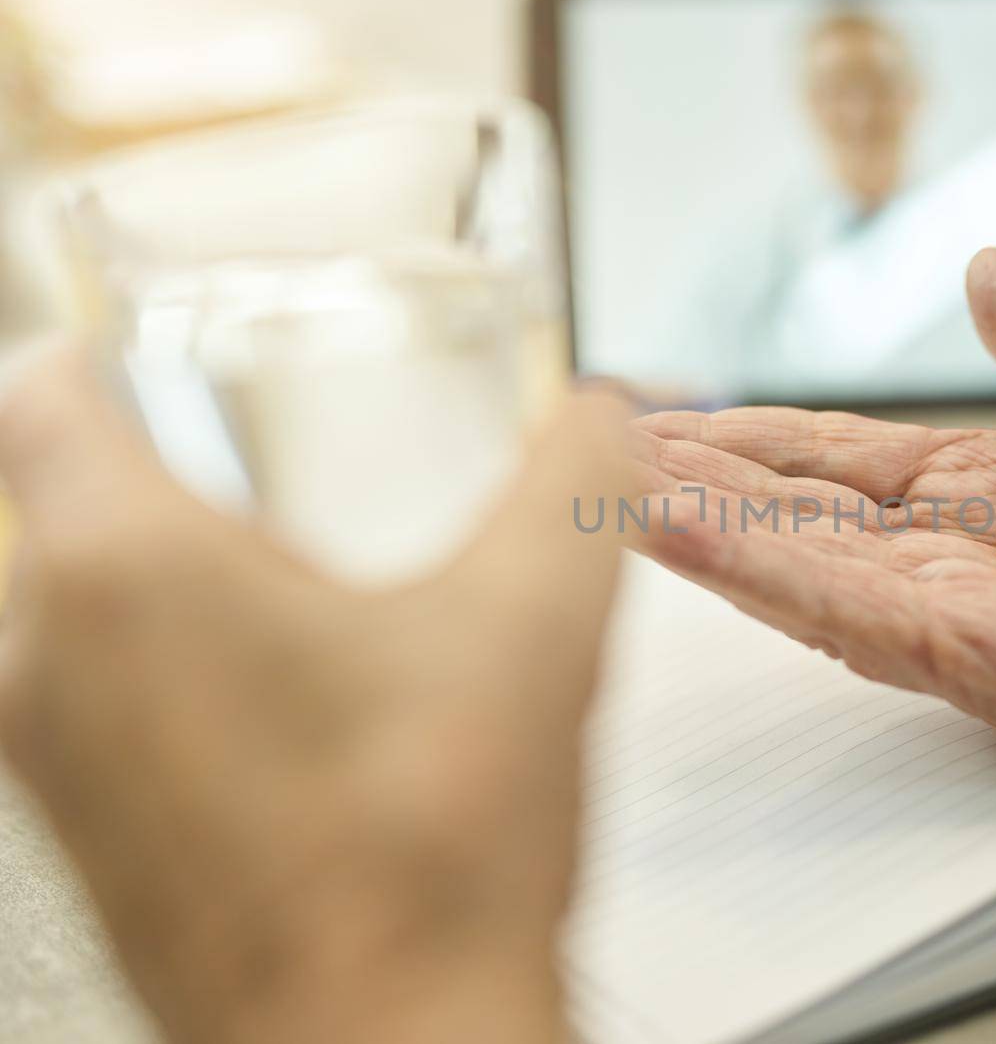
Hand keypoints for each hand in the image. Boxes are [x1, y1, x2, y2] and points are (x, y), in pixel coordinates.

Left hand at [0, 349, 630, 1043]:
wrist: (393, 1043)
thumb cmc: (427, 860)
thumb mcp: (536, 623)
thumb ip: (579, 481)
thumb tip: (613, 410)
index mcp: (131, 571)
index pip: (47, 391)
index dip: (99, 347)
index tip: (150, 347)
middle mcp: (53, 660)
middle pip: (53, 501)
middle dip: (149, 470)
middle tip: (257, 470)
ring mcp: (53, 763)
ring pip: (62, 611)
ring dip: (150, 578)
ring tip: (278, 589)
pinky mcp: (84, 838)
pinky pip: (86, 708)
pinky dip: (156, 676)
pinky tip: (281, 712)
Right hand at [637, 249, 995, 877]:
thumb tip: (978, 268)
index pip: (848, 468)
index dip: (759, 442)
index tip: (674, 414)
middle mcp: (972, 566)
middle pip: (808, 524)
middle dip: (706, 488)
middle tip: (600, 453)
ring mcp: (978, 620)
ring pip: (809, 573)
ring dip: (706, 532)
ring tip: (609, 488)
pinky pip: (861, 617)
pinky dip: (765, 574)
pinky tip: (683, 532)